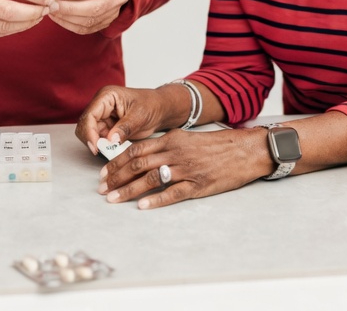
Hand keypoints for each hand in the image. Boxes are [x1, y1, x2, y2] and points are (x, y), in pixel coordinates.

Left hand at [50, 0, 129, 34]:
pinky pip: (87, 28)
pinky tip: (59, 17)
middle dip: (69, 8)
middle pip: (94, 8)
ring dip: (68, 18)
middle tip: (52, 5)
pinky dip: (70, 25)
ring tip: (52, 10)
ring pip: (90, 21)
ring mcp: (114, 12)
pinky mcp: (106, 22)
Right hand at [75, 85, 177, 153]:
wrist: (160, 110)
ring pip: (90, 135)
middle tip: (102, 151)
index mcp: (107, 96)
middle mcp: (101, 106)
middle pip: (85, 126)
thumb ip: (125, 127)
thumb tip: (111, 140)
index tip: (96, 147)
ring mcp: (102, 117)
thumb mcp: (140, 116)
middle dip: (92, 140)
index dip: (89, 132)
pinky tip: (113, 150)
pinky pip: (99, 140)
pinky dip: (104, 147)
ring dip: (98, 145)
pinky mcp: (106, 127)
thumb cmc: (152, 106)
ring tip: (112, 150)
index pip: (90, 115)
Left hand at [96, 127, 273, 209]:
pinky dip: (155, 200)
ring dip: (128, 190)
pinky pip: (172, 194)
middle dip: (115, 178)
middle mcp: (175, 152)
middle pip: (137, 165)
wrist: (245, 150)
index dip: (116, 162)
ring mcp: (186, 169)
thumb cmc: (216, 146)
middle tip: (102, 189)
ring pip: (150, 179)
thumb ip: (166, 147)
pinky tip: (142, 206)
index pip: (136, 150)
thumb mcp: (188, 139)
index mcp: (172, 139)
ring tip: (113, 199)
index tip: (103, 173)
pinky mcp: (198, 185)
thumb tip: (142, 158)